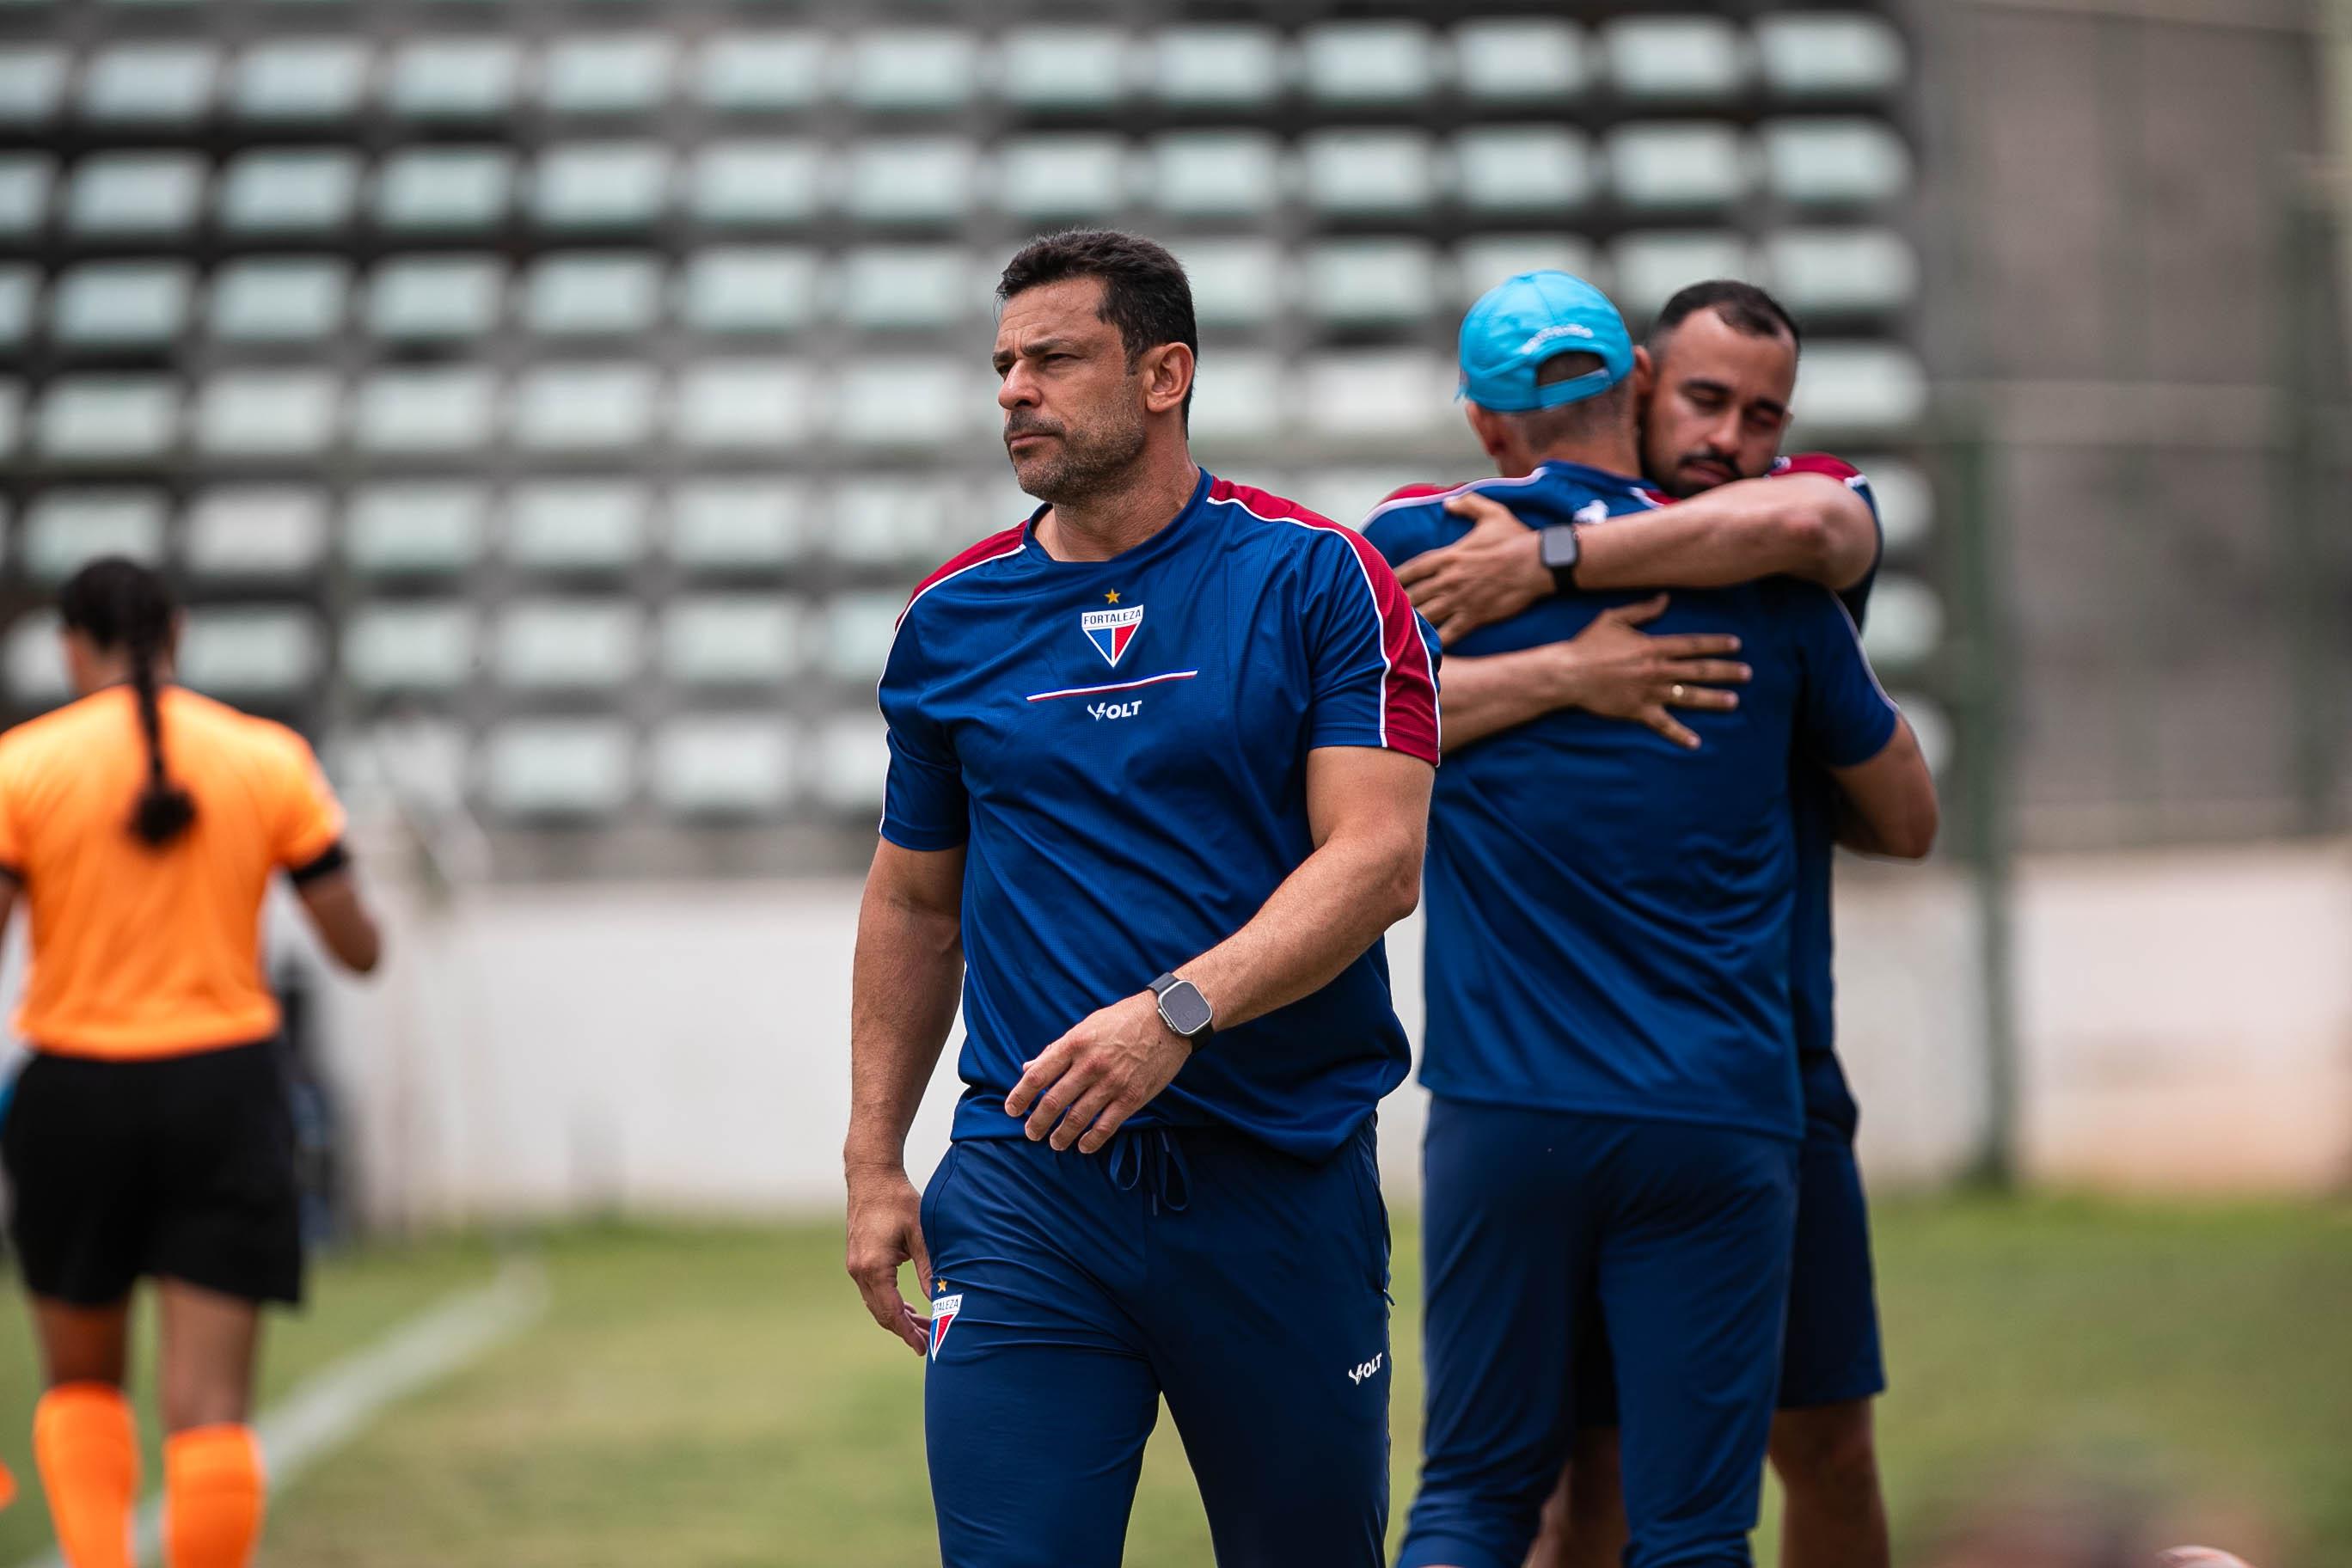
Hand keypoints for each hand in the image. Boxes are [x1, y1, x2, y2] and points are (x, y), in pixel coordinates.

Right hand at [844, 1162, 931, 1355]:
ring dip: (898, 1317)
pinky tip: (907, 1308)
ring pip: (876, 1304)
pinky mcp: (858, 1260)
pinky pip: (873, 1291)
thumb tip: (941, 1297)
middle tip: (930, 1342)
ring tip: (923, 1328)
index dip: (908, 1333)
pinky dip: (890, 1303)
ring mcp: (855, 1266)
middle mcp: (859, 1271)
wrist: (871, 1176)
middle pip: (882, 1313)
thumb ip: (929, 1268)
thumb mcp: (920, 1233)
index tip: (925, 1348)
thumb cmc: (898, 1200)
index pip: (891, 1312)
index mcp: (874, 1267)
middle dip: (906, 1330)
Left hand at [1003, 991, 1191, 1154]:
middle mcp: (1090, 1064)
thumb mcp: (1086, 1026)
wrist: (1168, 1019)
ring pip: (1078, 1118)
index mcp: (1075, 1043)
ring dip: (1062, 1135)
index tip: (1011, 1110)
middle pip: (1054, 1101)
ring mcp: (1112, 1082)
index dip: (1020, 1095)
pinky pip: (1107, 1125)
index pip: (1038, 1075)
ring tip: (1055, 1143)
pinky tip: (1082, 1146)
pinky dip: (1091, 1140)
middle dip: (1038, 1122)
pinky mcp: (1132, 1096)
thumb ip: (1057, 1049)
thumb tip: (1028, 1068)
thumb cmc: (1123, 1020)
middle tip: (1031, 1133)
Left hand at [1393, 493, 1553, 644]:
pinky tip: (1424, 649)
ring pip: (1426, 616)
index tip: (1384, 582)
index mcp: (1449, 556)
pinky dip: (1435, 642)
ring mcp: (1460, 600)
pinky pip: (1448, 633)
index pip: (1413, 568)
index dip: (1397, 577)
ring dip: (1410, 624)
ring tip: (1396, 632)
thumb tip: (1448, 502)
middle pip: (1414, 595)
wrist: (1538, 564)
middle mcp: (1449, 579)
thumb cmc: (1516, 538)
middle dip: (1398, 604)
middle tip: (1384, 611)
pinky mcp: (1474, 617)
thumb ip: (1468, 504)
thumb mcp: (1492, 513)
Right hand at [1558, 595, 1748, 749]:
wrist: (1568, 673)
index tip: (1737, 645)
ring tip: (1734, 702)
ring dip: (1714, 699)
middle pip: (1699, 670)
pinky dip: (1680, 735)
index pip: (1693, 645)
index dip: (1717, 644)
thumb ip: (1643, 610)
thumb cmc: (1588, 644)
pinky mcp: (1638, 711)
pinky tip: (1696, 743)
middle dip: (1726, 672)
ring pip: (1689, 696)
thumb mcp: (1614, 618)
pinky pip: (1664, 725)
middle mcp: (1657, 670)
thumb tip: (1666, 598)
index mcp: (1653, 646)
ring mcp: (1649, 692)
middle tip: (1747, 674)